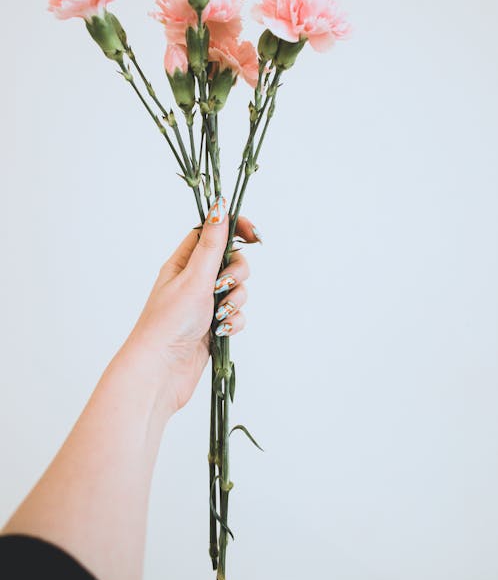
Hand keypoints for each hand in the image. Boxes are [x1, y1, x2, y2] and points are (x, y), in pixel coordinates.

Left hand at [123, 197, 260, 414]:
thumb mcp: (194, 277)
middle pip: (231, 261)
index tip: (255, 234)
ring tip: (219, 315)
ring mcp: (204, 304)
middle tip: (223, 286)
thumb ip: (212, 244)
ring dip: (235, 301)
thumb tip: (220, 207)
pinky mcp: (213, 327)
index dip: (235, 229)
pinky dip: (234, 322)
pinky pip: (236, 315)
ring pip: (237, 290)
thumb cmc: (168, 322)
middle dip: (237, 274)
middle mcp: (193, 280)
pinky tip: (221, 331)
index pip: (213, 233)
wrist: (161, 371)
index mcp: (183, 262)